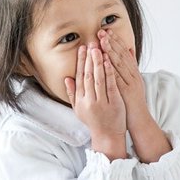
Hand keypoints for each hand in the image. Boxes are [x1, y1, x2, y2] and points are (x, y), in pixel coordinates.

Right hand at [64, 42, 126, 159]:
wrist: (107, 136)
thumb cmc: (94, 121)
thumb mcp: (79, 109)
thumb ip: (72, 94)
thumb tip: (66, 78)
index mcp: (80, 100)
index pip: (79, 76)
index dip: (80, 61)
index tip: (82, 48)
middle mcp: (88, 100)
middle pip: (87, 75)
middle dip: (89, 58)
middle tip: (91, 42)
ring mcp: (101, 102)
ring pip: (98, 78)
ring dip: (98, 62)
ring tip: (99, 48)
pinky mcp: (114, 103)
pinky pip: (111, 85)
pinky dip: (110, 72)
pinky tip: (109, 61)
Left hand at [98, 29, 148, 130]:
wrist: (139, 119)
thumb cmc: (132, 101)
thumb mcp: (133, 81)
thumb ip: (130, 66)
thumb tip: (129, 49)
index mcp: (133, 72)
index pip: (124, 52)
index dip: (115, 40)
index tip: (107, 30)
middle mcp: (133, 75)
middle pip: (122, 55)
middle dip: (111, 42)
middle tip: (102, 31)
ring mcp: (131, 82)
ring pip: (120, 64)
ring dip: (111, 51)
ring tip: (103, 41)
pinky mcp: (127, 91)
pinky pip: (118, 77)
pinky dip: (112, 68)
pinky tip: (105, 60)